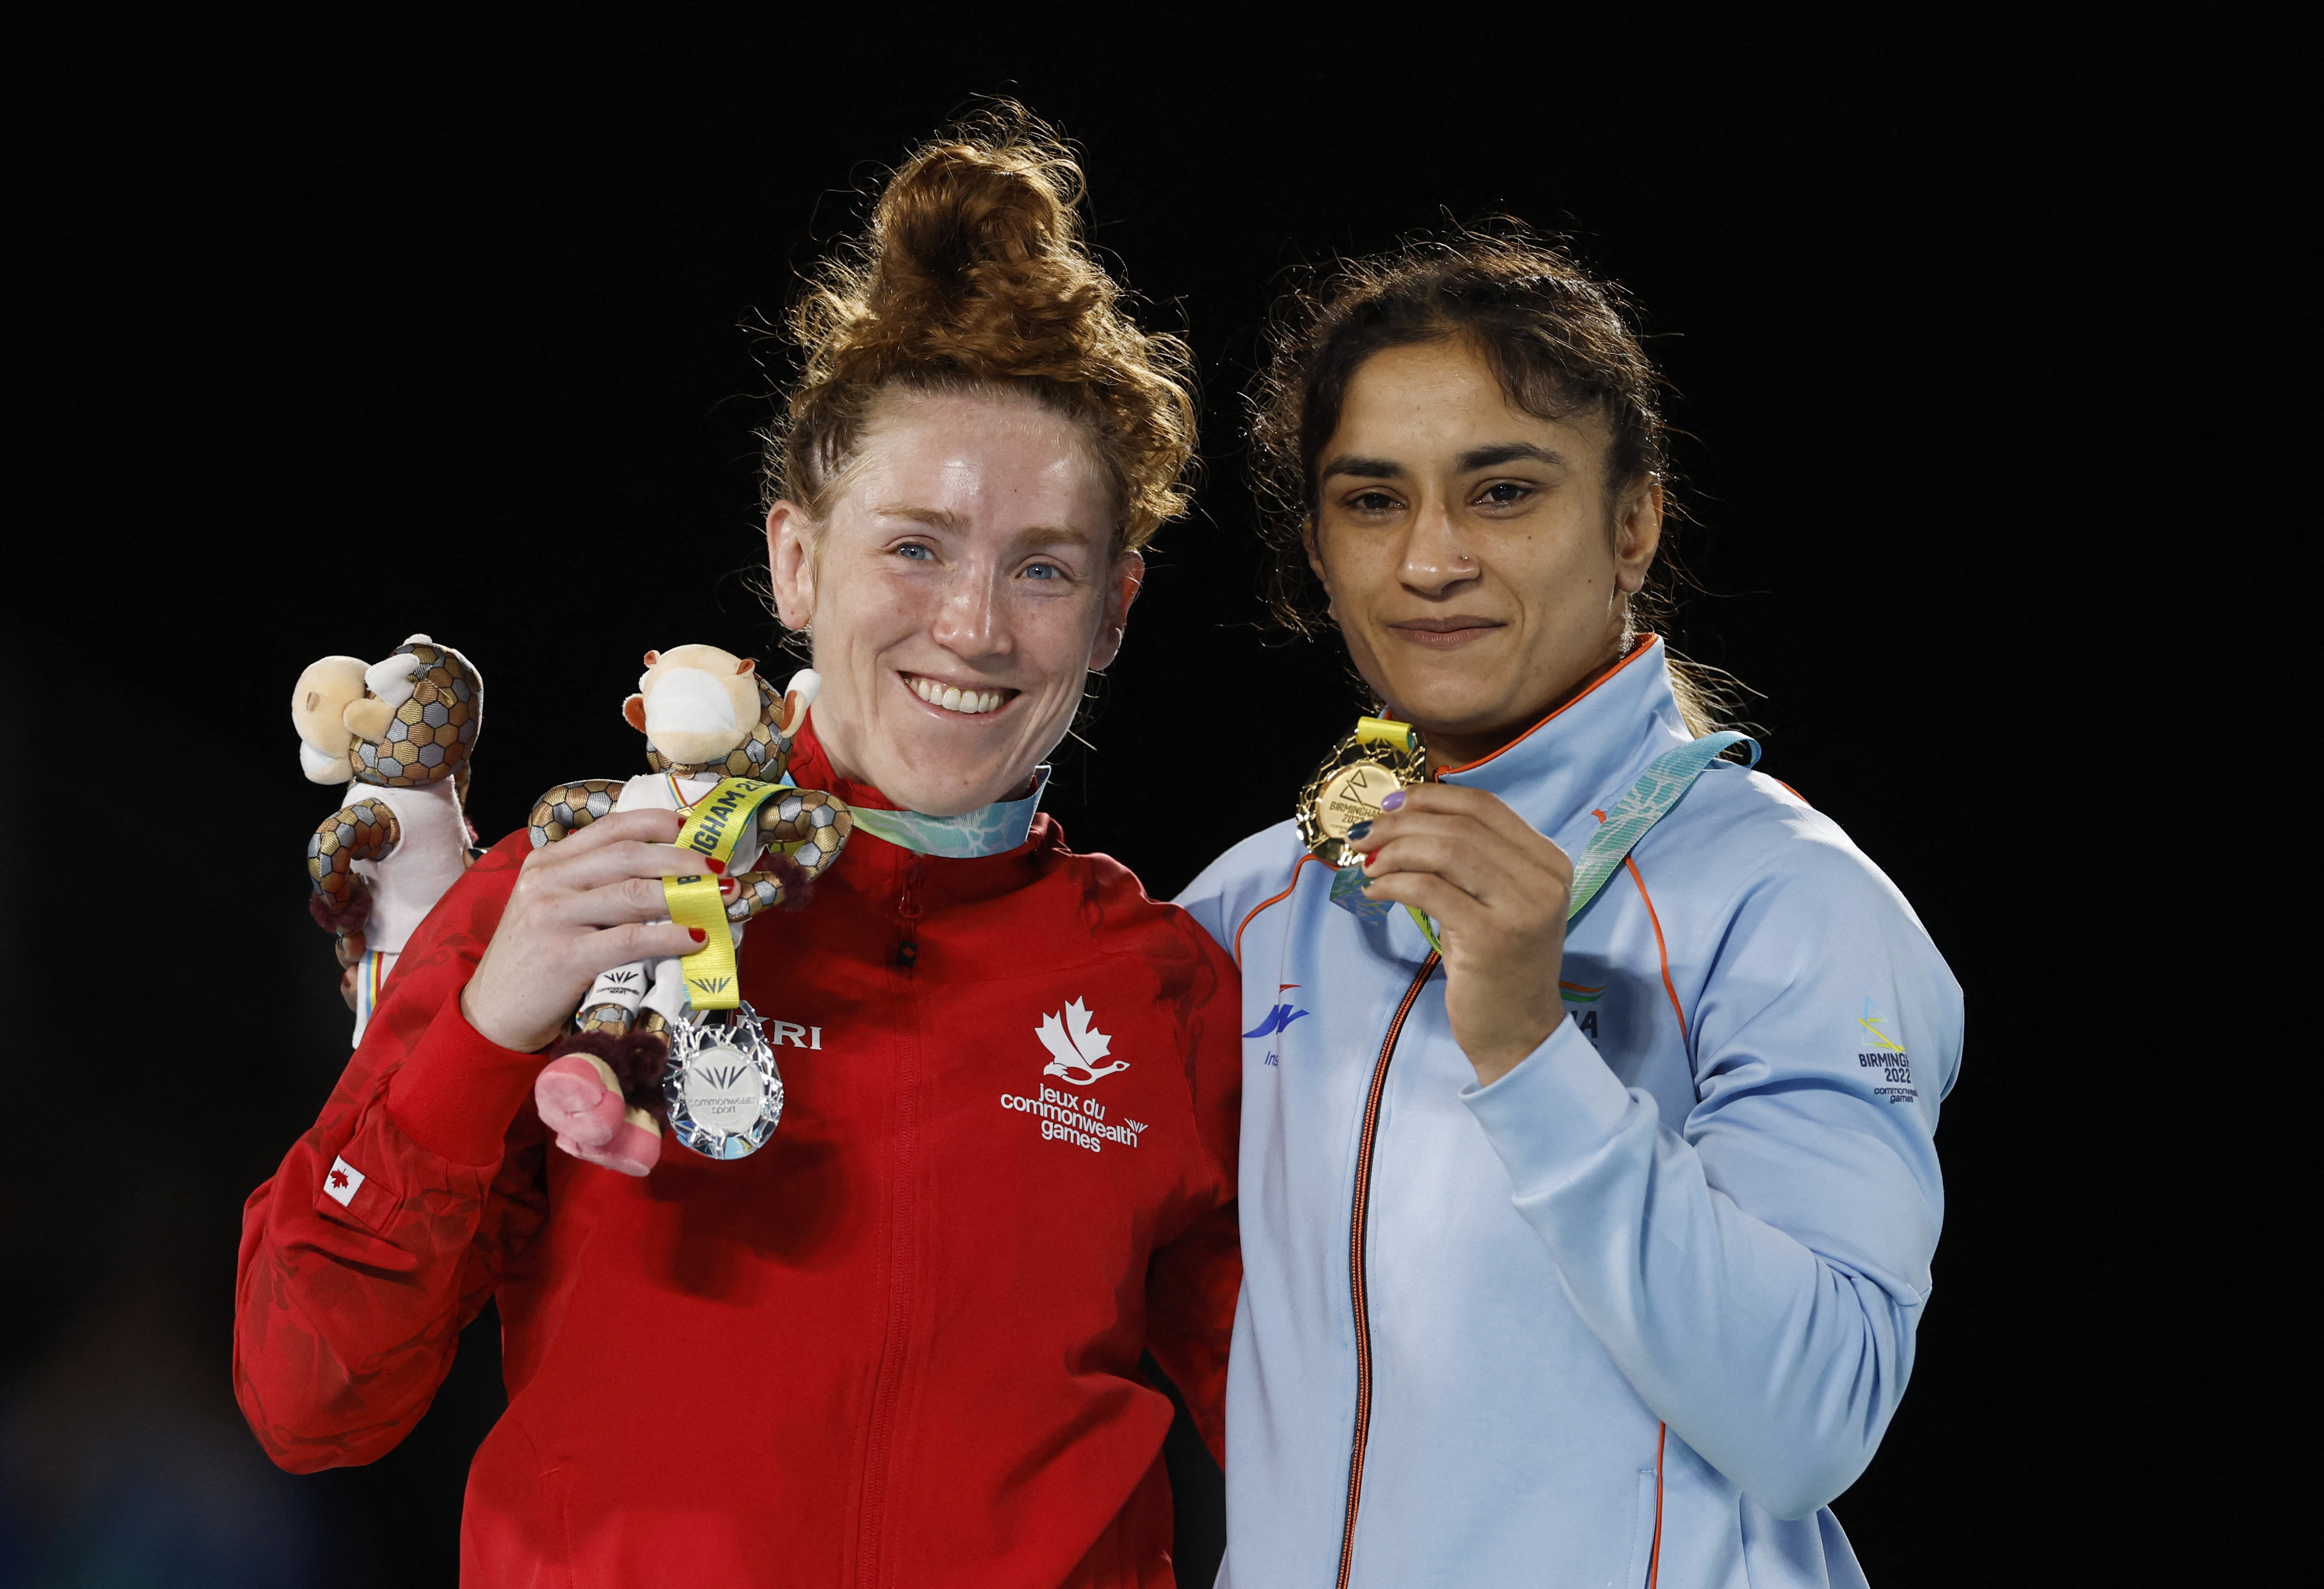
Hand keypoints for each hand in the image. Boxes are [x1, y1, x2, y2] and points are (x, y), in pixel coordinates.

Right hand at [461, 809, 710, 1052]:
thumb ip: (596, 886)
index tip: (695, 831)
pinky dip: (671, 937)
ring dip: (687, 896)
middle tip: (720, 871)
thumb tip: (668, 877)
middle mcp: (547, 881)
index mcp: (547, 861)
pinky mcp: (564, 956)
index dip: (660, 824)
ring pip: (634, 893)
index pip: (612, 827)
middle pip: (630, 855)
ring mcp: (552, 916)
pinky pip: (631, 939)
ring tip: (720, 901)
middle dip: (684, 861)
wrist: (494, 1014)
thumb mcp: (555, 908)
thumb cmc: (536, 959)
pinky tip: (696, 938)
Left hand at [1351, 784, 1572, 1085]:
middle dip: (1402, 824)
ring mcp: (1520, 907)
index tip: (1391, 804)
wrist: (1519, 1034)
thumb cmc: (1500, 966)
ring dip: (1394, 851)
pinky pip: (1429, 890)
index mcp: (1549, 861)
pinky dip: (1393, 883)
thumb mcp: (1497, 902)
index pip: (1484, 806)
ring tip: (1368, 865)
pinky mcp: (1490, 936)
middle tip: (1365, 837)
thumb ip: (1472, 860)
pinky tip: (1375, 891)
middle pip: (1459, 826)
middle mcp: (1543, 879)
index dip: (1431, 797)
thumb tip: (1406, 817)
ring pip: (1444, 851)